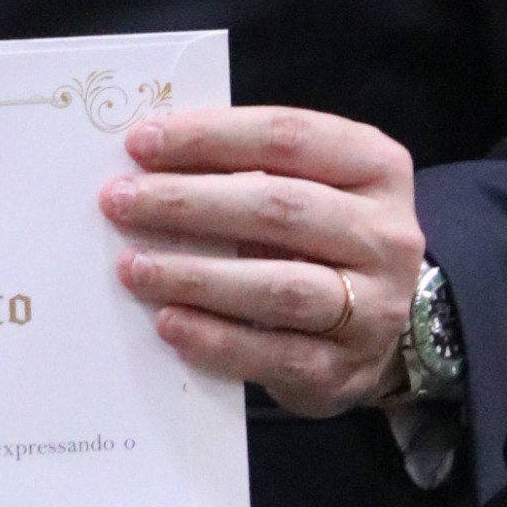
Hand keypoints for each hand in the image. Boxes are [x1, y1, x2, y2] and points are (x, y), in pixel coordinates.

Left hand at [99, 105, 422, 416]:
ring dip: (195, 275)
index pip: (290, 138)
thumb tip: (148, 165)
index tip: (140, 143)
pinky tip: (167, 322)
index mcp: (376, 168)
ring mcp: (374, 307)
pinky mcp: (344, 369)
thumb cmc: (319, 242)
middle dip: (189, 203)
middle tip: (120, 201)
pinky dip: (214, 338)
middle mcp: (386, 235)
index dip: (210, 137)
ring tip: (133, 266)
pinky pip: (272, 354)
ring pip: (279, 287)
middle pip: (281, 209)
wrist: (373, 334)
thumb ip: (245, 170)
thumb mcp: (305, 189)